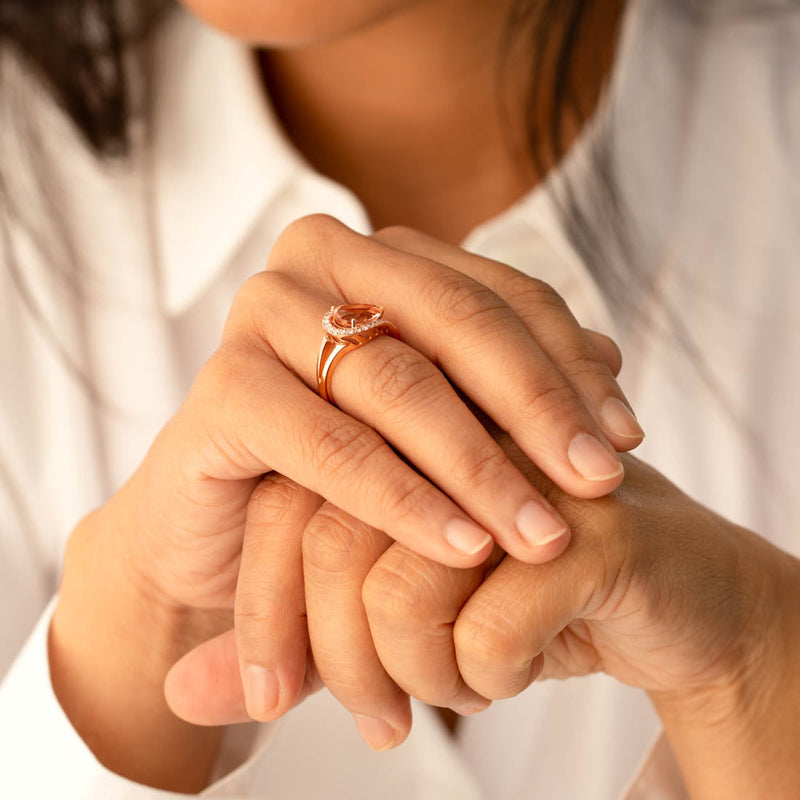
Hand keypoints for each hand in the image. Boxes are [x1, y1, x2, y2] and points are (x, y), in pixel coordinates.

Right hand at [50, 216, 640, 787]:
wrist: (233, 532)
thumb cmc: (346, 468)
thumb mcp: (438, 421)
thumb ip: (510, 380)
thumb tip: (611, 356)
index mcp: (378, 256)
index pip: (498, 293)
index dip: (570, 363)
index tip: (627, 438)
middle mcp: (316, 263)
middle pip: (454, 319)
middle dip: (537, 406)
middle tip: (601, 483)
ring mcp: (260, 316)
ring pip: (396, 380)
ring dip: (480, 465)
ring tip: (540, 536)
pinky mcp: (220, 389)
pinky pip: (328, 442)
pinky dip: (400, 497)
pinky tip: (462, 546)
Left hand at [171, 426, 799, 785]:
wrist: (668, 598)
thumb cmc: (517, 595)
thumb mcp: (391, 614)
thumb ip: (296, 637)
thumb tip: (179, 692)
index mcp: (395, 420)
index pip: (282, 513)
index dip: (265, 618)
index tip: (272, 701)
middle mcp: (454, 422)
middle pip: (327, 543)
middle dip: (343, 663)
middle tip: (384, 728)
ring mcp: (526, 459)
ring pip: (392, 586)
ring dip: (418, 673)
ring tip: (458, 697)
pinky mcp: (596, 520)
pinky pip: (484, 624)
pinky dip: (483, 676)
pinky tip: (518, 670)